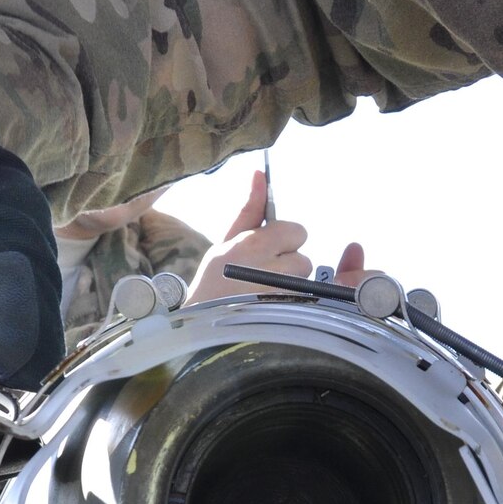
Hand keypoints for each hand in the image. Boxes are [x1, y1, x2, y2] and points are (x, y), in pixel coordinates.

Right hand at [184, 169, 367, 302]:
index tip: (265, 253)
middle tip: (262, 277)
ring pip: (302, 281)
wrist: (200, 329)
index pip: (296, 231)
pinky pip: (302, 302)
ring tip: (262, 296)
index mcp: (253, 244)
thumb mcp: (226, 242)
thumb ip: (249, 210)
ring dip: (289, 286)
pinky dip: (290, 305)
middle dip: (287, 265)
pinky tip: (268, 310)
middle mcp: (270, 269)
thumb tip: (261, 174)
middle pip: (302, 258)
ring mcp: (280, 298)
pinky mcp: (286, 318)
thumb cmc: (213, 282)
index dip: (283, 242)